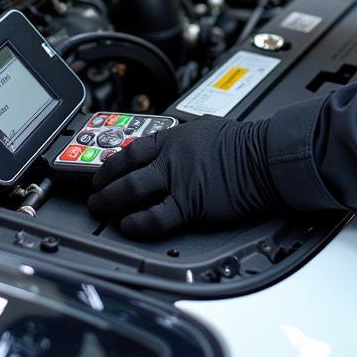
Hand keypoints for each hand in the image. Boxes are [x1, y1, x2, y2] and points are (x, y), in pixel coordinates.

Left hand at [87, 116, 279, 238]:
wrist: (264, 157)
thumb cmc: (245, 144)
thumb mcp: (207, 129)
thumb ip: (185, 141)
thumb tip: (175, 149)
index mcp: (175, 137)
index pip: (133, 149)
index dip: (111, 162)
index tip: (102, 171)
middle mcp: (171, 156)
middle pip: (124, 169)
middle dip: (102, 184)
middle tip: (93, 194)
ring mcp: (178, 179)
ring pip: (131, 190)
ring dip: (110, 201)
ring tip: (100, 210)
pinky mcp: (189, 203)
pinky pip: (154, 216)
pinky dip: (137, 223)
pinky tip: (128, 226)